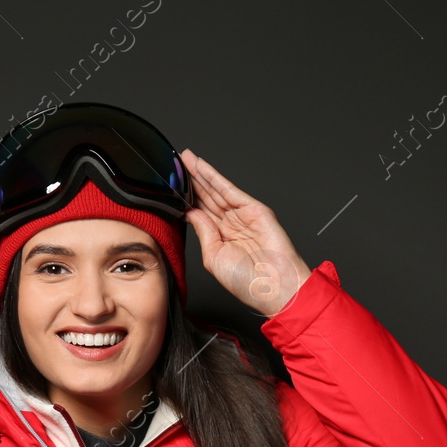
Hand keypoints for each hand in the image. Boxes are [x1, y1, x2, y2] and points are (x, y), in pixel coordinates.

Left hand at [180, 149, 311, 316]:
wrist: (273, 287)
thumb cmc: (247, 282)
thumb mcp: (214, 257)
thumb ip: (203, 231)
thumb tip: (191, 213)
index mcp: (221, 238)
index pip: (200, 213)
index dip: (187, 198)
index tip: (173, 186)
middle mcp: (231, 225)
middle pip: (207, 198)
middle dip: (193, 181)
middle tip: (177, 163)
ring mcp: (243, 215)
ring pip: (217, 190)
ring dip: (201, 174)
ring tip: (186, 159)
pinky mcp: (254, 209)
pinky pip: (230, 190)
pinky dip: (216, 177)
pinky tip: (202, 167)